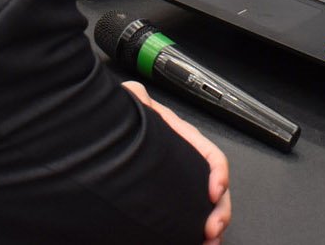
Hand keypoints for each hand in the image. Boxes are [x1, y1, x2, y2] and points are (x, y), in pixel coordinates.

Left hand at [124, 81, 230, 243]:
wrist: (104, 141)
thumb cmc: (123, 125)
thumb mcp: (131, 107)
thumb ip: (136, 98)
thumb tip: (135, 94)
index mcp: (182, 141)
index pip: (210, 156)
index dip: (218, 173)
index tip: (215, 191)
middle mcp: (186, 163)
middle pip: (216, 188)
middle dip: (220, 210)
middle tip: (212, 229)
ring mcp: (181, 183)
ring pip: (207, 207)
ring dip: (213, 225)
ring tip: (209, 242)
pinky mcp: (171, 201)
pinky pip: (192, 218)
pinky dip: (197, 234)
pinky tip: (197, 242)